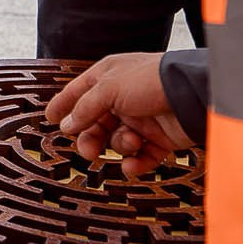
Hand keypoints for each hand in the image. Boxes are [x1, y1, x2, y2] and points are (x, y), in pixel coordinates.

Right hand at [43, 53, 190, 177]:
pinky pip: (141, 157)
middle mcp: (124, 98)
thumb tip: (66, 125)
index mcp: (109, 78)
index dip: (63, 104)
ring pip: (117, 141)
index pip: (79, 91)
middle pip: (96, 123)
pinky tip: (134, 166)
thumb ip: (85, 108)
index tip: (49, 118)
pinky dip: (136, 164)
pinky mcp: (159, 139)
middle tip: (89, 150)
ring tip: (130, 143)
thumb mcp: (109, 88)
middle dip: (90, 138)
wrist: (192, 94)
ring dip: (120, 146)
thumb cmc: (151, 80)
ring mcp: (142, 119)